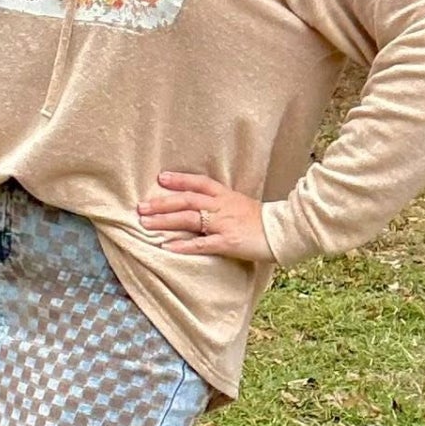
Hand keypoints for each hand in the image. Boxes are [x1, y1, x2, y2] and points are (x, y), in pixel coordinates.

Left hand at [136, 170, 273, 260]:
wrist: (283, 232)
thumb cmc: (262, 220)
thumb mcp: (240, 204)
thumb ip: (221, 203)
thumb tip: (201, 206)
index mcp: (225, 196)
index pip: (199, 183)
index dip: (180, 180)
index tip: (160, 178)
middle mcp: (222, 207)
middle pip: (187, 201)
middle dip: (162, 203)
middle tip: (141, 206)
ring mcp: (224, 224)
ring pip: (189, 220)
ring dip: (165, 221)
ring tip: (146, 224)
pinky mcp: (227, 243)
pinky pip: (201, 244)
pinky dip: (183, 245)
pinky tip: (167, 247)